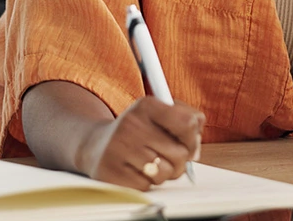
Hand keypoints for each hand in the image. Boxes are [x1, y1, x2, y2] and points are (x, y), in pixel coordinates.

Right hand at [78, 97, 203, 189]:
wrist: (96, 144)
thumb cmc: (137, 130)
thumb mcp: (157, 113)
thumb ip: (185, 119)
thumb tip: (196, 146)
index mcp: (146, 105)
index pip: (187, 123)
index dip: (194, 138)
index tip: (190, 143)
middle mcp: (131, 125)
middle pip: (181, 153)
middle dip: (181, 160)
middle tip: (171, 157)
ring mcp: (119, 149)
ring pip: (166, 172)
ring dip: (165, 173)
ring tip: (153, 164)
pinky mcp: (111, 173)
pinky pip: (147, 186)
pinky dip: (147, 182)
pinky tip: (138, 171)